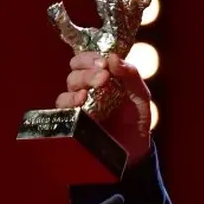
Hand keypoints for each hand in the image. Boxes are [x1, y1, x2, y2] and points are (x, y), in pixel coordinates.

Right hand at [55, 52, 151, 167]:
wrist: (134, 147)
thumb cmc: (136, 118)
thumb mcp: (140, 94)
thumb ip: (130, 74)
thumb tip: (112, 57)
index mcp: (103, 75)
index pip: (89, 58)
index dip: (92, 57)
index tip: (104, 62)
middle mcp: (88, 85)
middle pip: (76, 69)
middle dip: (88, 69)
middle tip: (103, 76)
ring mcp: (79, 101)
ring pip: (70, 84)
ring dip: (80, 82)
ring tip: (91, 89)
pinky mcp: (73, 118)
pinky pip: (63, 105)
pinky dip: (70, 100)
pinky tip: (81, 101)